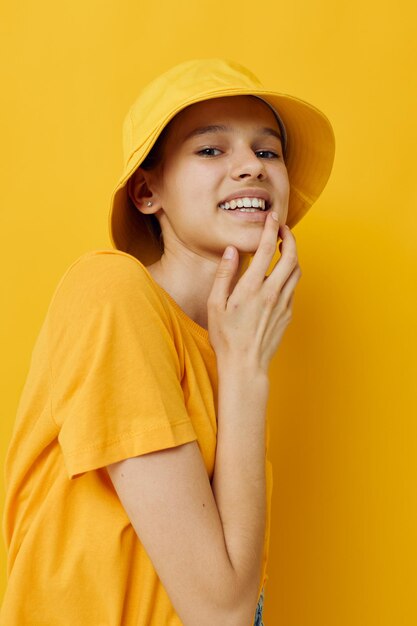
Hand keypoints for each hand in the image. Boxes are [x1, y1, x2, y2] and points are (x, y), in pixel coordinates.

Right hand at [207, 212, 301, 373]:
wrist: (245, 365)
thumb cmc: (226, 337)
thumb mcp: (215, 305)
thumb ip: (224, 275)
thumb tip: (232, 251)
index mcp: (251, 288)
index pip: (266, 249)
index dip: (271, 229)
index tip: (272, 217)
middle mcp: (272, 293)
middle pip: (291, 256)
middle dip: (290, 237)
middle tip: (283, 229)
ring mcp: (283, 304)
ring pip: (297, 271)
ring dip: (293, 255)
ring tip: (284, 248)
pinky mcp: (288, 314)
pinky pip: (294, 287)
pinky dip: (290, 275)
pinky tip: (279, 275)